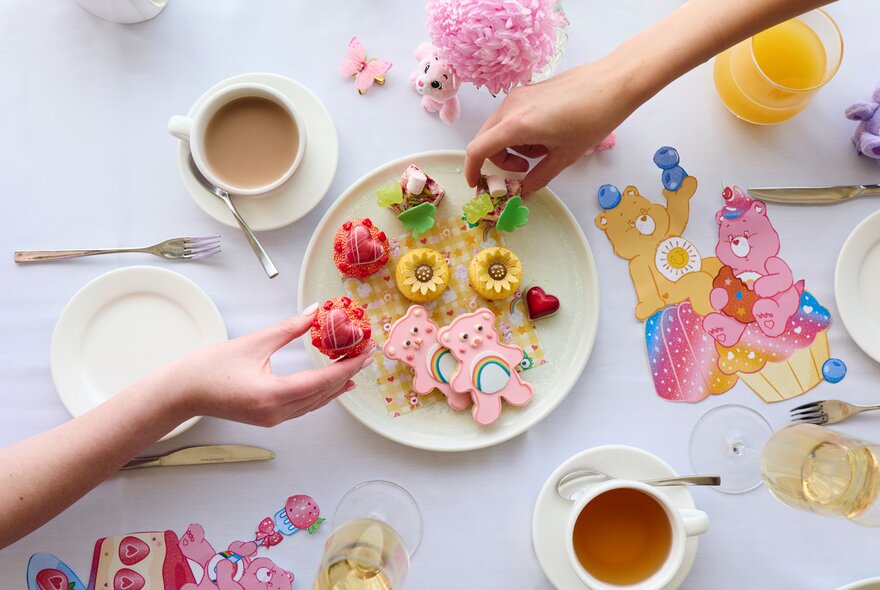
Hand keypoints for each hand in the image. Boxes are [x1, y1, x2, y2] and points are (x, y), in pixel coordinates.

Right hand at [161, 308, 374, 426]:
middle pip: (323, 394)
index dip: (348, 366)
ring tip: (355, 368)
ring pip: (315, 403)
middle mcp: (276, 412)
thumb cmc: (208, 368)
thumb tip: (315, 311)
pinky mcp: (267, 417)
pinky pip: (303, 407)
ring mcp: (272, 418)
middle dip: (347, 374)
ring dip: (335, 386)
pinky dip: (320, 393)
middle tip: (366, 355)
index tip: (366, 353)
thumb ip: (288, 328)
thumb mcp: (253, 342)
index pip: (322, 381)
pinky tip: (330, 383)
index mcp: (273, 395)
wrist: (180, 393)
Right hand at [464, 56, 639, 194]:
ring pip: (499, 129)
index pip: (477, 149)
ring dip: (512, 147)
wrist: (614, 82)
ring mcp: (518, 96)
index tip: (479, 184)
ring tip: (543, 152)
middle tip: (523, 172)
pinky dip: (520, 134)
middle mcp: (510, 107)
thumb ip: (539, 177)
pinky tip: (546, 136)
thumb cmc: (593, 117)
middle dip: (498, 161)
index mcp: (516, 125)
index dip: (473, 170)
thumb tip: (524, 192)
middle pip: (485, 140)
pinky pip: (512, 117)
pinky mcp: (528, 91)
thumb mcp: (565, 156)